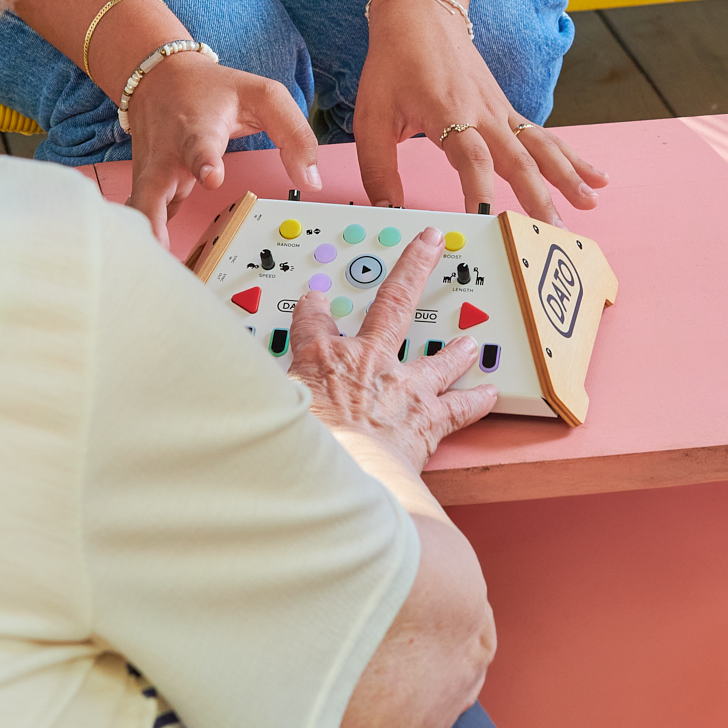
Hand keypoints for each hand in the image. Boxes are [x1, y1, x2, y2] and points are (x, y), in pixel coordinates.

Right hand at [126, 52, 320, 248]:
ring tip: (154, 268)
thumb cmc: (213, 91)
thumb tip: (312, 181)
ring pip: (138, 209)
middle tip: (161, 243)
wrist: (160, 78)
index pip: (201, 145)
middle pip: (152, 188)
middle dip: (154, 216)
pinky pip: (141, 218)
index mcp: (199, 129)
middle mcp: (168, 155)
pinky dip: (145, 239)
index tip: (212, 177)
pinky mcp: (146, 188)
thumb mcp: (263, 97)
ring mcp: (151, 174)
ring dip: (145, 237)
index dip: (205, 162)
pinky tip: (153, 265)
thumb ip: (293, 134)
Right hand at [289, 227, 497, 469]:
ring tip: (469, 341)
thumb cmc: (303, 450)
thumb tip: (238, 390)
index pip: (312, 322)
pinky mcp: (426, 421)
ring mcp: (402, 388)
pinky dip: (476, 400)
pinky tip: (490, 393)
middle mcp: (368, 362)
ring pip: (436, 359)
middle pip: (394, 301)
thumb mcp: (269, 408)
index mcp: (322, 357)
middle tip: (428, 246)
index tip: (313, 300)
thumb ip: (265, 393)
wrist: (341, 480)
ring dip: (454, 349)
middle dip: (413, 269)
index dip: (311, 308)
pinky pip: (458, 407)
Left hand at [353, 0, 607, 222]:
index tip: (484, 217)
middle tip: (553, 229)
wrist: (421, 11)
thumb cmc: (395, 62)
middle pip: (516, 157)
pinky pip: (543, 136)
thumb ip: (377, 167)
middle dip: (537, 196)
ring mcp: (500, 110)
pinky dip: (570, 157)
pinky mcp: (507, 109)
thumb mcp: (371, 114)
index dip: (477, 187)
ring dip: (566, 176)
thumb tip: (386, 210)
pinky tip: (596, 175)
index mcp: (447, 113)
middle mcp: (481, 112)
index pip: (470, 155)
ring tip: (590, 203)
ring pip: (539, 146)